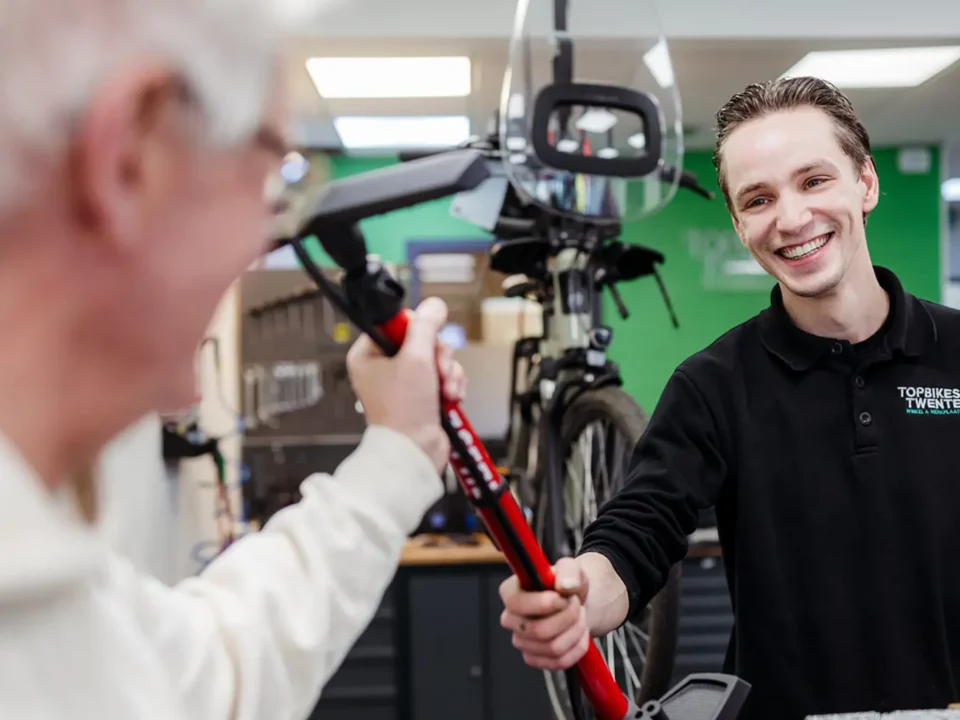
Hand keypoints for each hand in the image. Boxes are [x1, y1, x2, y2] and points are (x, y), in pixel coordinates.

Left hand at [346, 297, 466, 472]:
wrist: (415, 451)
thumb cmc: (404, 410)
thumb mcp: (416, 358)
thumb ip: (426, 325)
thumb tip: (434, 305)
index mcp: (368, 355)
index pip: (397, 323)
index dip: (417, 329)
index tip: (425, 341)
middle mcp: (383, 367)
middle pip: (422, 340)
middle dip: (438, 356)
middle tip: (439, 371)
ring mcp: (404, 382)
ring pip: (437, 358)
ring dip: (449, 372)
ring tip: (446, 390)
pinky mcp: (422, 395)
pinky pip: (444, 376)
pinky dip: (452, 385)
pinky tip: (450, 398)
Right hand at [499, 556, 590, 669]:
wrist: (575, 603)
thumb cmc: (566, 584)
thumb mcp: (570, 568)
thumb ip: (568, 571)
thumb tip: (564, 585)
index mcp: (510, 592)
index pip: (516, 604)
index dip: (544, 604)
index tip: (563, 597)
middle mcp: (511, 619)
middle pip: (539, 630)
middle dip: (567, 617)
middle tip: (576, 604)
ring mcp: (521, 642)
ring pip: (553, 647)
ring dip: (575, 631)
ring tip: (579, 616)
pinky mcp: (534, 659)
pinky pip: (560, 662)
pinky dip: (577, 647)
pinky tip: (578, 632)